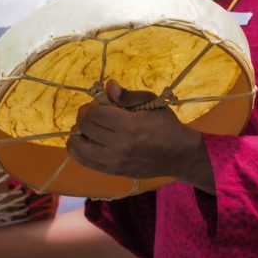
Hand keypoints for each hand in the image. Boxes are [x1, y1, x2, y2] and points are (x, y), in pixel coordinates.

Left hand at [67, 80, 214, 191]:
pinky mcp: (112, 172)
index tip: (99, 104)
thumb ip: (127, 95)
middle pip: (84, 127)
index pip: (95, 113)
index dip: (93, 105)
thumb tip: (108, 85)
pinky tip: (87, 142)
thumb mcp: (151, 103)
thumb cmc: (166, 125)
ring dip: (78, 134)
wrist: (179, 155)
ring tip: (87, 129)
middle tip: (93, 114)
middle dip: (85, 116)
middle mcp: (118, 145)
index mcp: (129, 126)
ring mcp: (113, 161)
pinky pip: (84, 162)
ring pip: (78, 147)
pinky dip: (79, 150)